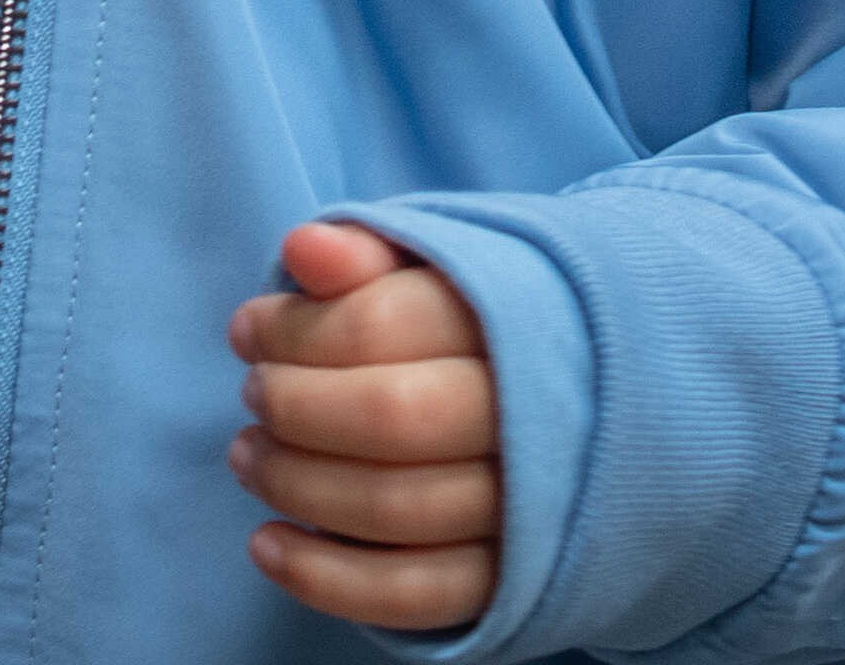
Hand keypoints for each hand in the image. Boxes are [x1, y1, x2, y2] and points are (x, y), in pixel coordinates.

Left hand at [228, 218, 497, 631]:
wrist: (597, 405)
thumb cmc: (482, 329)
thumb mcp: (439, 272)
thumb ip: (370, 255)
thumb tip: (302, 251)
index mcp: (520, 319)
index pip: (390, 323)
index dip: (298, 329)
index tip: (247, 331)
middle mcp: (534, 416)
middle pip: (394, 417)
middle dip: (297, 407)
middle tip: (253, 394)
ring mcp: (529, 509)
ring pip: (399, 508)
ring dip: (299, 487)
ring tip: (248, 457)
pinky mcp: (511, 581)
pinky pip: (416, 594)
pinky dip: (328, 581)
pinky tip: (267, 547)